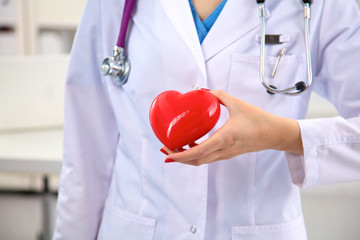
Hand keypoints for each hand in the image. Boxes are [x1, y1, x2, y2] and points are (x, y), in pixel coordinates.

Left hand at [163, 90, 302, 165]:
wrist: (275, 134)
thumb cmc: (259, 120)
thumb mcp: (238, 104)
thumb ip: (219, 95)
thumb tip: (202, 91)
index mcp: (225, 138)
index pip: (198, 152)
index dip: (180, 155)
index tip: (168, 152)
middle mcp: (223, 150)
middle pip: (195, 161)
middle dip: (177, 157)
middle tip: (165, 148)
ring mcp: (225, 155)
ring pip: (201, 161)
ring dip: (185, 157)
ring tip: (173, 147)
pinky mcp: (227, 154)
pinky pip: (207, 158)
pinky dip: (195, 154)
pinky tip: (189, 144)